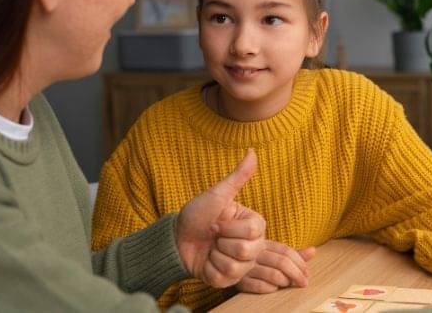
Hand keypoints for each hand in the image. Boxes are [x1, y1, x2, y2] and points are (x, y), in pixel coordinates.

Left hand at [175, 149, 266, 287]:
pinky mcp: (229, 280)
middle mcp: (253, 247)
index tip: (217, 221)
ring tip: (210, 247)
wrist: (177, 238)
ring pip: (235, 265)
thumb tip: (252, 150)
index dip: (229, 226)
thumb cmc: (197, 215)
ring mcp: (242, 265)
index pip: (253, 231)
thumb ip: (238, 176)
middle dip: (221, 240)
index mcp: (254, 226)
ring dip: (214, 254)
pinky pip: (225, 277)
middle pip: (246, 250)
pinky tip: (207, 260)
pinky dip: (210, 268)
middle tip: (213, 235)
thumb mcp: (217, 195)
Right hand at [236, 240, 316, 292]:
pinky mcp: (239, 280)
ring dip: (284, 281)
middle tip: (304, 283)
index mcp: (264, 244)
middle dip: (296, 274)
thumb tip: (314, 251)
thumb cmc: (253, 258)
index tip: (307, 273)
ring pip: (272, 274)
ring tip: (287, 284)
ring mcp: (247, 266)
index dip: (299, 262)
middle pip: (282, 262)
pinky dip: (269, 288)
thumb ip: (292, 254)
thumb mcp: (271, 253)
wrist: (220, 260)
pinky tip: (273, 288)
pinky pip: (258, 285)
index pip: (286, 251)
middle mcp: (256, 253)